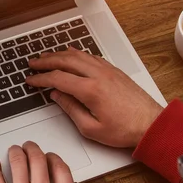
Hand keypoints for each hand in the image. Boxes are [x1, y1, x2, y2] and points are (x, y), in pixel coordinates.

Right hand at [26, 48, 162, 147]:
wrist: (152, 124)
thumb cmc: (125, 129)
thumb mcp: (91, 128)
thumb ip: (70, 109)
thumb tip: (57, 96)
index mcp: (90, 90)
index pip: (58, 78)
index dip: (40, 78)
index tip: (30, 80)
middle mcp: (98, 75)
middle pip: (65, 61)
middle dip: (45, 61)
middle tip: (32, 63)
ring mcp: (107, 70)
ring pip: (78, 55)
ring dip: (59, 54)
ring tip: (46, 56)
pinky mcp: (114, 70)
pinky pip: (90, 56)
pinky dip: (76, 53)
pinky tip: (70, 54)